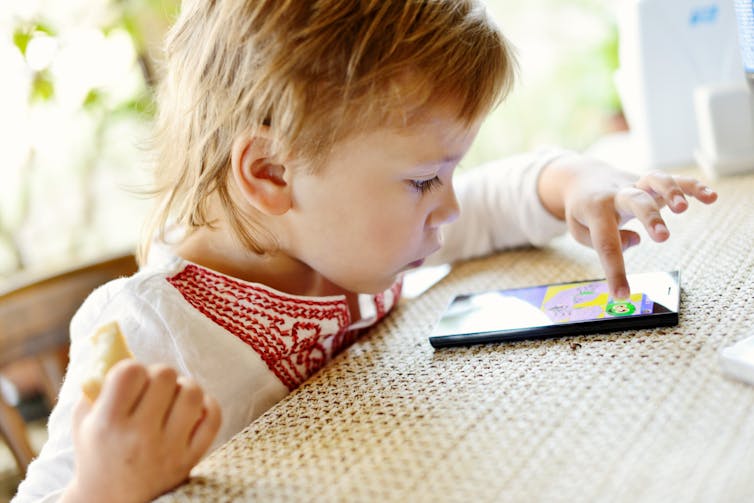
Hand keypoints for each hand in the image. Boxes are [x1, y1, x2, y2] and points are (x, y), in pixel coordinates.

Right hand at [61, 360, 221, 502]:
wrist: (112, 501)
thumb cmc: (96, 451)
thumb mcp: (83, 420)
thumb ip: (95, 383)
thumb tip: (113, 344)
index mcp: (107, 424)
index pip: (130, 371)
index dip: (132, 367)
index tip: (130, 379)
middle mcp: (139, 437)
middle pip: (165, 375)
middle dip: (159, 374)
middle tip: (153, 387)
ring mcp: (168, 449)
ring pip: (192, 392)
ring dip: (184, 386)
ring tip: (174, 395)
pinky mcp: (190, 459)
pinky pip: (213, 418)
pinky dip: (207, 405)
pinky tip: (193, 408)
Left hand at [538, 155, 717, 297]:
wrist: (582, 178)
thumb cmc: (583, 211)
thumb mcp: (580, 229)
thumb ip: (599, 241)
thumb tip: (635, 240)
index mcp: (595, 210)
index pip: (606, 243)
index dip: (615, 270)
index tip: (622, 294)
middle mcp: (617, 194)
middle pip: (635, 202)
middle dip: (650, 218)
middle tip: (663, 238)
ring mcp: (635, 185)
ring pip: (655, 180)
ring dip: (671, 192)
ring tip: (683, 208)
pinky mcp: (649, 182)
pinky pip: (674, 180)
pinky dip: (693, 186)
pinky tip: (710, 197)